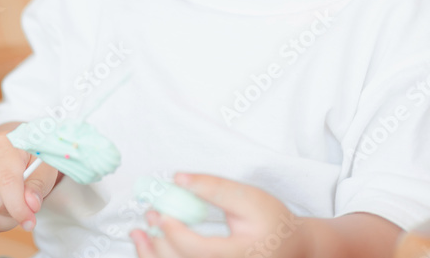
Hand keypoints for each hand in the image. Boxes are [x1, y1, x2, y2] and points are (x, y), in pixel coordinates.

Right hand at [0, 129, 60, 238]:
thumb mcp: (42, 167)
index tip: (30, 222)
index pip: (6, 181)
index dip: (19, 207)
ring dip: (3, 224)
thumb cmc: (28, 160)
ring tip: (13, 211)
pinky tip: (0, 215)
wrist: (9, 151)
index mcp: (0, 146)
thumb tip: (31, 205)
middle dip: (14, 215)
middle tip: (25, 209)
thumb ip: (38, 186)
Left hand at [129, 173, 310, 257]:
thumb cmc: (271, 222)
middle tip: (149, 215)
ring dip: (152, 255)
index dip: (175, 234)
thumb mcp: (250, 198)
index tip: (160, 213)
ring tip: (138, 232)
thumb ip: (215, 188)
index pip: (201, 252)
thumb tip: (178, 179)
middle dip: (159, 242)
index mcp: (243, 256)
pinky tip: (147, 245)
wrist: (290, 249)